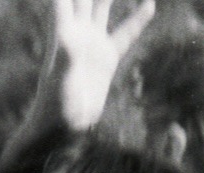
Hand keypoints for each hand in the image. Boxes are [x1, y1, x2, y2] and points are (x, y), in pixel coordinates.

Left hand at [42, 0, 157, 131]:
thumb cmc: (54, 110)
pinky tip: (149, 4)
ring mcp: (92, 44)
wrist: (63, 130)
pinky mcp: (106, 58)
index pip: (64, 0)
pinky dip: (137, 19)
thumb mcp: (58, 86)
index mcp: (63, 34)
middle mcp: (77, 34)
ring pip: (104, 7)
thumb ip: (63, 62)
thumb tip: (65, 41)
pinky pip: (125, 33)